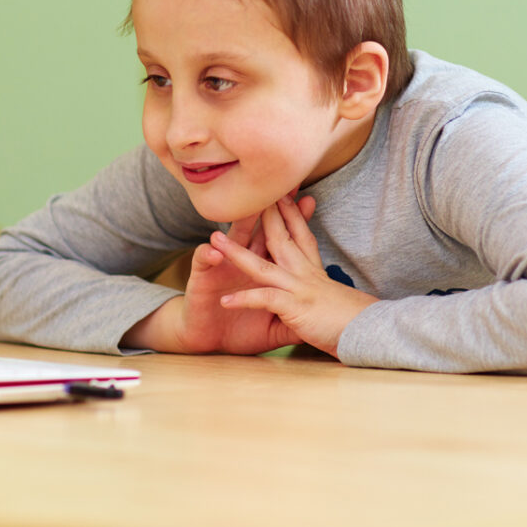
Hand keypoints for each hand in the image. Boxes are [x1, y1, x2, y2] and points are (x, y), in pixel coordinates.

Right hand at [120, 195, 316, 354]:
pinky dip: (209, 254)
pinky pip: (204, 260)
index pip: (281, 239)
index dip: (294, 221)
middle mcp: (244, 260)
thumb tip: (324, 319)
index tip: (310, 200)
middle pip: (259, 229)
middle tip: (281, 186)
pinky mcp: (202, 277)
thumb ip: (295, 319)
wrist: (207, 340)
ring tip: (249, 207)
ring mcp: (223, 265)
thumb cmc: (241, 329)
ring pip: (232, 238)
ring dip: (240, 224)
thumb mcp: (274, 327)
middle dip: (270, 208)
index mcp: (264, 268)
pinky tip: (214, 249)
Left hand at [210, 196, 378, 356]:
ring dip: (236, 252)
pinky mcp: (295, 307)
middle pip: (280, 237)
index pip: (302, 235)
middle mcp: (306, 274)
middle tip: (244, 195)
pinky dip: (244, 299)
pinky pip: (264, 299)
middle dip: (261, 216)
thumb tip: (331, 292)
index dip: (291, 213)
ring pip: (262, 265)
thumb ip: (330, 292)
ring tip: (215, 240)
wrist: (375, 334)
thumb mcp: (342, 300)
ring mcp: (299, 288)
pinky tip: (225, 301)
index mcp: (316, 271)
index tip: (282, 193)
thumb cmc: (360, 322)